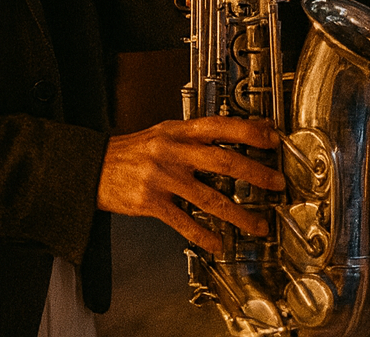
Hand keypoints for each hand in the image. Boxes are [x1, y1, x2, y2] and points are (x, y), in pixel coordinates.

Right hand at [97, 116, 284, 252]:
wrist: (92, 168)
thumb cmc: (132, 153)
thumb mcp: (164, 134)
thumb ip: (195, 136)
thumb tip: (234, 135)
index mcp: (177, 131)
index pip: (220, 125)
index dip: (249, 131)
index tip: (272, 140)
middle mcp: (172, 151)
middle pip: (223, 160)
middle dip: (256, 173)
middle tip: (276, 183)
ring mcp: (162, 177)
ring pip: (210, 197)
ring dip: (239, 214)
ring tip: (258, 225)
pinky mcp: (151, 202)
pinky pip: (185, 222)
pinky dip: (205, 236)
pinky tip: (219, 243)